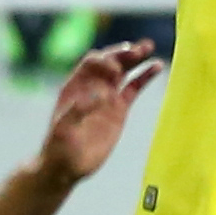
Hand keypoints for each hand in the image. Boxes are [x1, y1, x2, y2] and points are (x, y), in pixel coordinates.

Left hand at [39, 39, 163, 176]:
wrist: (67, 166)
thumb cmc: (59, 148)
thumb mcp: (63, 130)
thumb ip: (77, 111)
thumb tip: (99, 95)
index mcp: (75, 86)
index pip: (91, 63)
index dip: (104, 61)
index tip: (115, 69)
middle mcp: (92, 87)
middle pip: (110, 62)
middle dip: (123, 53)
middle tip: (139, 49)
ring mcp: (107, 97)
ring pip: (123, 71)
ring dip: (135, 58)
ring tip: (149, 47)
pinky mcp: (119, 109)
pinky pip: (134, 87)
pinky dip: (145, 76)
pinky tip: (156, 66)